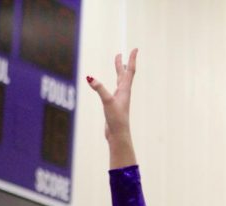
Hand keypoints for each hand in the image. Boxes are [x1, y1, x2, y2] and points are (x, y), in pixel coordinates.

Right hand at [87, 49, 137, 167]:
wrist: (118, 135)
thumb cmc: (116, 120)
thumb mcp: (107, 102)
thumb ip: (99, 89)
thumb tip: (90, 78)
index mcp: (125, 90)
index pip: (129, 71)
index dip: (132, 60)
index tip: (135, 49)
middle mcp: (124, 93)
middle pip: (125, 74)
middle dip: (123, 63)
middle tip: (121, 53)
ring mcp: (119, 99)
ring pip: (120, 81)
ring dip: (119, 71)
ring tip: (118, 64)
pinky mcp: (114, 105)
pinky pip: (113, 89)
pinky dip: (112, 83)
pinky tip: (109, 85)